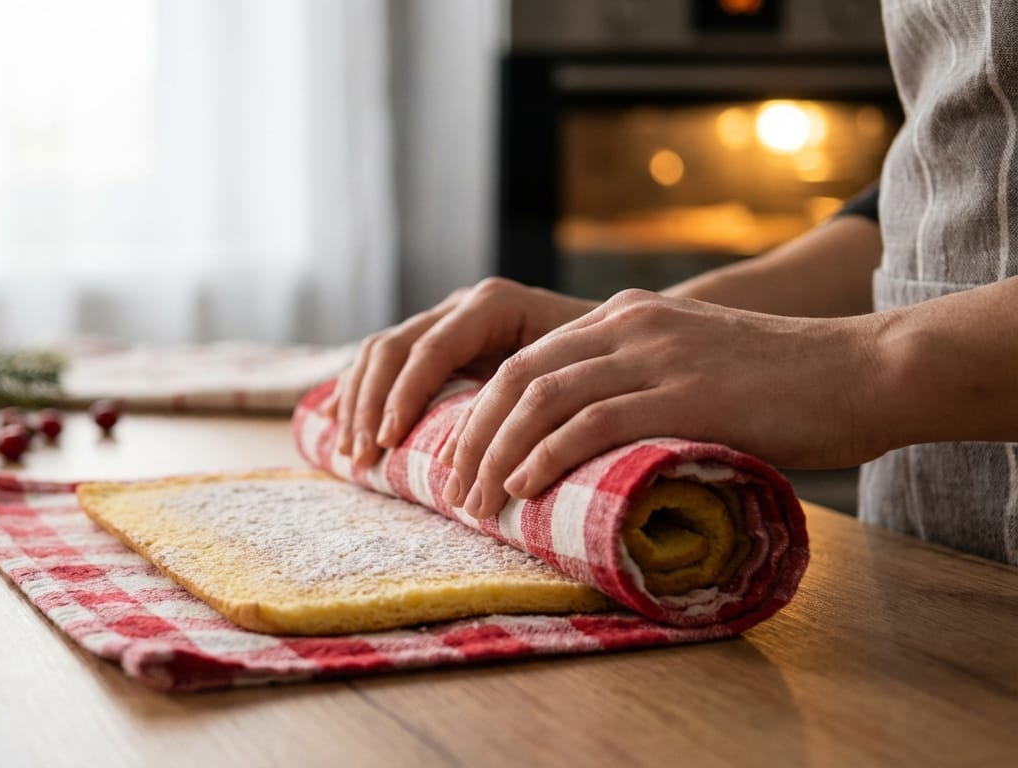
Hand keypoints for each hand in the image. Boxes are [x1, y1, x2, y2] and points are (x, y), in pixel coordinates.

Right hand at [328, 278, 597, 466]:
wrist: (622, 339)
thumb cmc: (603, 362)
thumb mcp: (575, 372)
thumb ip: (533, 394)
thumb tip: (502, 451)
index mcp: (492, 304)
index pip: (430, 347)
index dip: (404, 395)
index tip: (388, 440)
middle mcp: (462, 307)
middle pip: (392, 348)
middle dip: (370, 404)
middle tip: (363, 456)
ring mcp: (445, 322)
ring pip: (379, 353)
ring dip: (357, 403)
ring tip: (352, 454)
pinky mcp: (436, 344)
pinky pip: (382, 362)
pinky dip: (356, 394)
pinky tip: (336, 427)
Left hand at [438, 289, 888, 518]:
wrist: (862, 371)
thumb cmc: (782, 387)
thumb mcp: (690, 370)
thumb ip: (637, 389)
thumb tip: (584, 450)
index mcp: (625, 316)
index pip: (526, 360)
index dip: (481, 412)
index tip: (459, 461)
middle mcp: (628, 323)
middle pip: (516, 377)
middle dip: (470, 436)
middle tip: (450, 489)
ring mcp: (654, 354)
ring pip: (540, 398)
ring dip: (494, 453)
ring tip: (474, 501)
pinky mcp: (681, 391)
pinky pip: (590, 421)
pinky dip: (546, 455)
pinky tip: (523, 487)